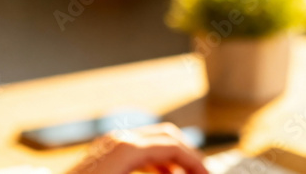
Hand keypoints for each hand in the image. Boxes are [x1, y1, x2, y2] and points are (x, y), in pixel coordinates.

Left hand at [65, 123, 208, 173]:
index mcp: (128, 148)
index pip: (174, 146)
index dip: (195, 162)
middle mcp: (119, 138)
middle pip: (166, 135)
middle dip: (187, 154)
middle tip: (201, 173)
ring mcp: (110, 143)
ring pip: (152, 140)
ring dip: (173, 157)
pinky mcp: (104, 152)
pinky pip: (138, 148)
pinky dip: (156, 159)